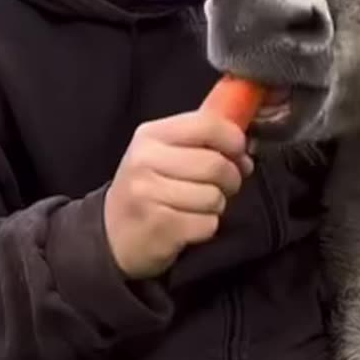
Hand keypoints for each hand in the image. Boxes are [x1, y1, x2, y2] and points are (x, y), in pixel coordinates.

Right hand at [104, 111, 254, 278]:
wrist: (114, 234)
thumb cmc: (149, 188)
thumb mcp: (164, 152)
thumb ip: (202, 138)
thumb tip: (245, 145)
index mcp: (151, 135)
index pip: (209, 125)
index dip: (234, 141)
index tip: (238, 154)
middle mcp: (145, 161)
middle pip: (216, 165)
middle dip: (230, 180)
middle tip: (220, 186)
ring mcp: (148, 194)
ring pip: (214, 197)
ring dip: (216, 206)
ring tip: (197, 206)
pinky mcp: (159, 226)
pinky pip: (208, 224)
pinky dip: (206, 228)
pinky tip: (188, 224)